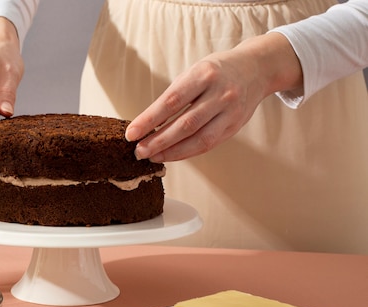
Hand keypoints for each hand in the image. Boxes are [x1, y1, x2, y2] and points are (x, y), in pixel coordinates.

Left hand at [125, 33, 302, 161]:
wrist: (256, 68)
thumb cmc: (216, 71)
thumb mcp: (195, 72)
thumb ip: (175, 95)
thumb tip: (147, 124)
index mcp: (204, 74)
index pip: (171, 101)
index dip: (149, 120)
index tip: (131, 134)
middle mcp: (220, 93)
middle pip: (185, 124)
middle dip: (158, 141)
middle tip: (138, 152)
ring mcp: (230, 111)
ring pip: (198, 138)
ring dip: (171, 151)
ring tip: (151, 157)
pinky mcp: (235, 126)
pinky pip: (208, 144)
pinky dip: (187, 152)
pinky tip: (171, 155)